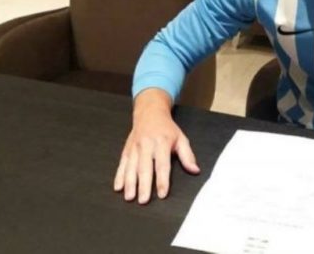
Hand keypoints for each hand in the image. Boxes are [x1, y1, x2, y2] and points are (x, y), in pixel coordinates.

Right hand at [113, 89, 199, 203]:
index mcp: (162, 143)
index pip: (162, 165)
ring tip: (129, 197)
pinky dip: (119, 176)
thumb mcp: (181, 138)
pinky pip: (122, 163)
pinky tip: (117, 187)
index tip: (162, 194)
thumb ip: (188, 156)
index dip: (162, 180)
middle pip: (144, 168)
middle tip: (143, 201)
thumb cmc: (167, 129)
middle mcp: (147, 145)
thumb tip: (195, 171)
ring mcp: (135, 147)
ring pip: (131, 167)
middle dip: (143, 185)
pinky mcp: (127, 149)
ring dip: (129, 183)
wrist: (149, 112)